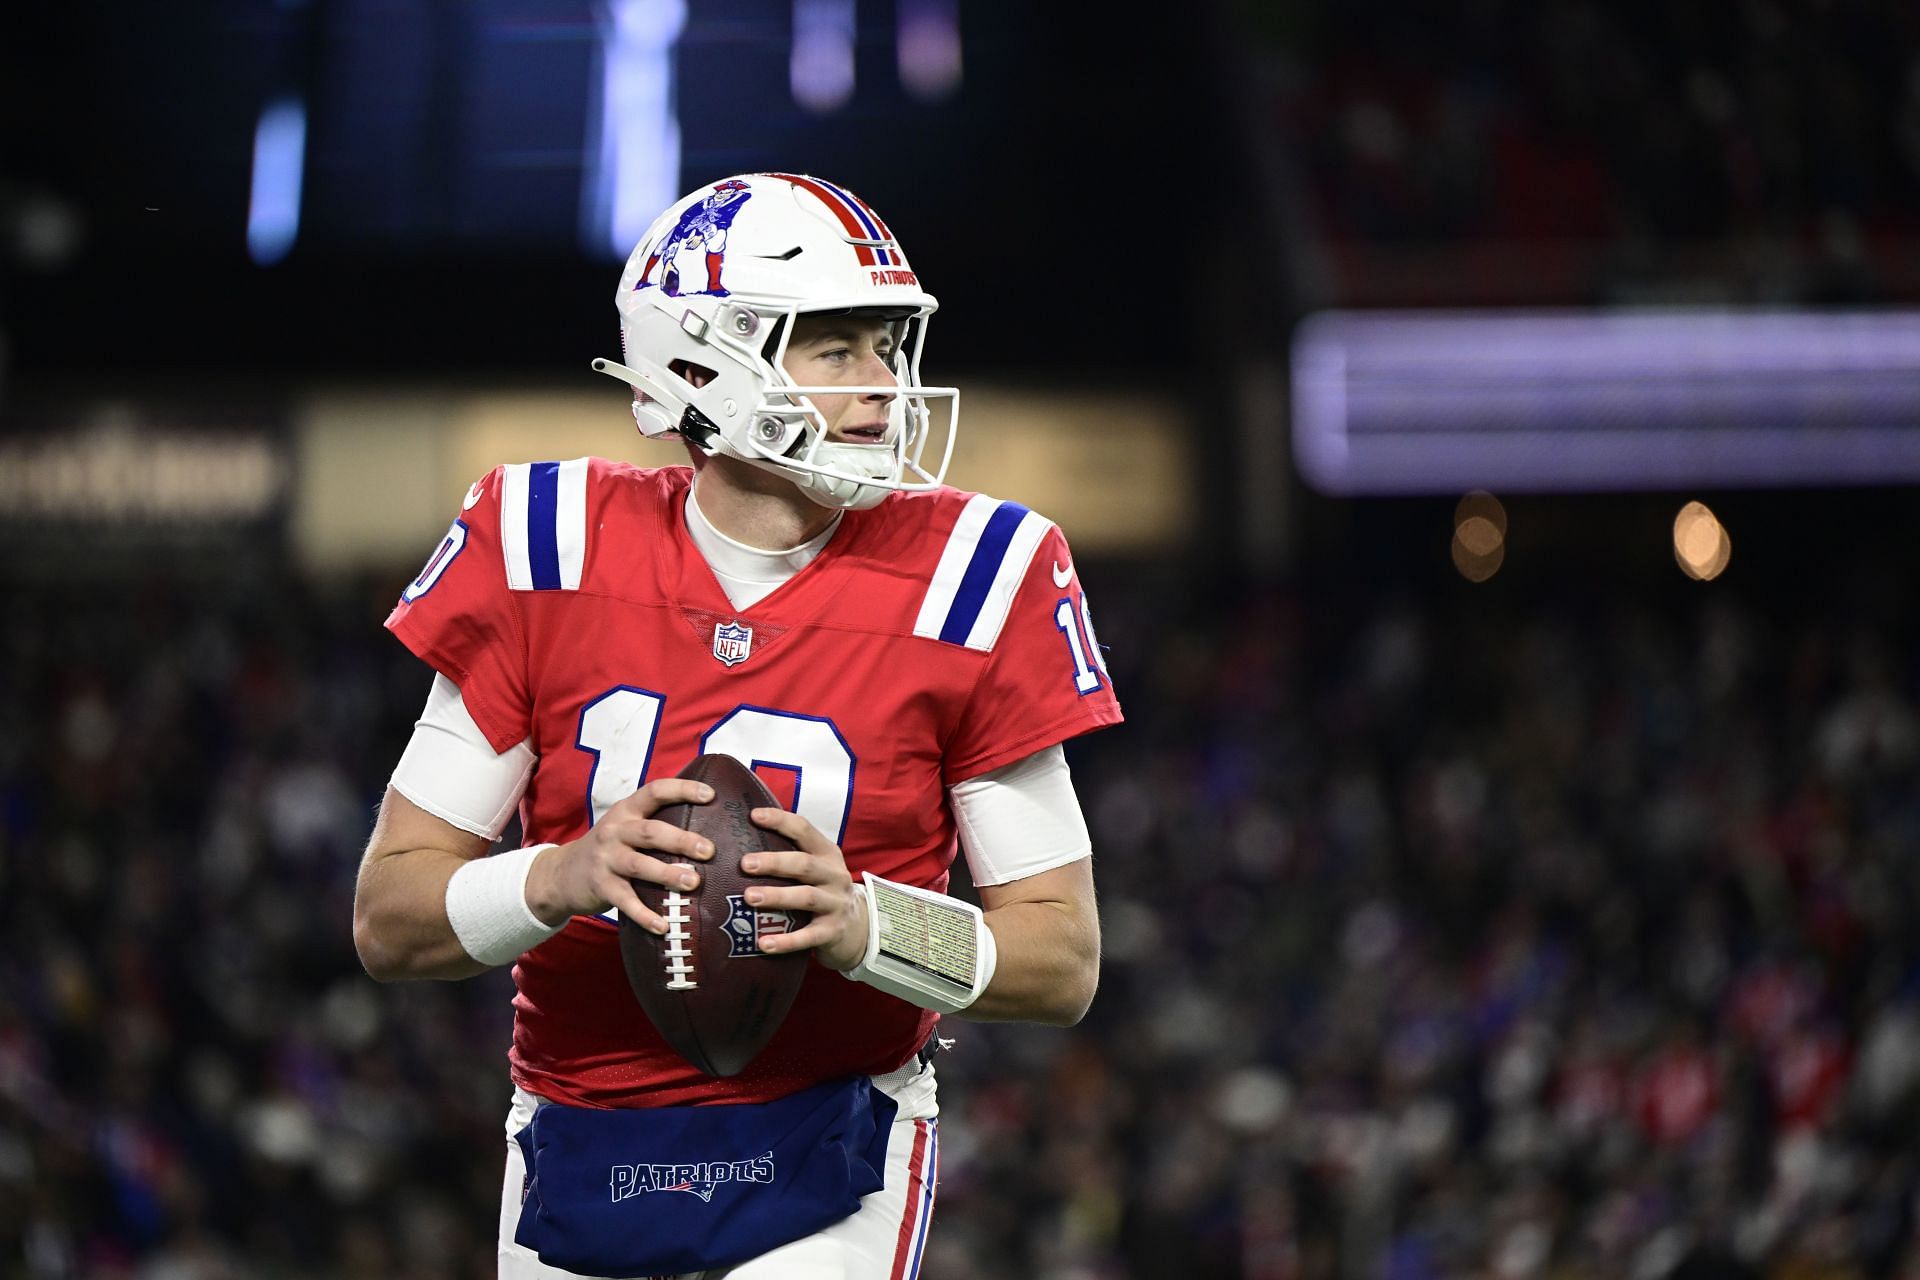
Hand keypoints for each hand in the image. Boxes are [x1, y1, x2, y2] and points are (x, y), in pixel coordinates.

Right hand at [524, 779, 715, 933]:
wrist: (562, 873)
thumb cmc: (609, 848)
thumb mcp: (625, 826)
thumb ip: (655, 822)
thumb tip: (708, 825)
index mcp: (627, 811)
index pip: (655, 792)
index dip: (683, 790)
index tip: (710, 795)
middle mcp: (615, 831)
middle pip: (651, 832)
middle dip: (681, 840)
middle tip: (709, 850)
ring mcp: (606, 859)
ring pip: (639, 865)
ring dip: (667, 874)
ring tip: (693, 883)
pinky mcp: (601, 887)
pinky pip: (626, 902)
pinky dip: (645, 915)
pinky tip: (664, 926)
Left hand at [741, 808, 868, 970]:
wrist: (857, 929)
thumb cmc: (823, 891)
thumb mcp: (816, 868)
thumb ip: (790, 854)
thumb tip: (741, 837)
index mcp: (827, 854)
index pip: (805, 830)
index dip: (780, 821)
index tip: (754, 816)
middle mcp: (834, 876)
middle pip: (804, 865)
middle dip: (774, 862)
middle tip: (745, 864)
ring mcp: (835, 904)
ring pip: (806, 898)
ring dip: (777, 896)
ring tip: (749, 897)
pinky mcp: (832, 932)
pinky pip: (808, 937)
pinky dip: (786, 941)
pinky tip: (763, 944)